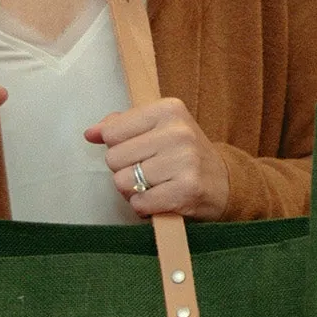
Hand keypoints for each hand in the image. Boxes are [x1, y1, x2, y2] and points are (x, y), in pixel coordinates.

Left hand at [86, 98, 230, 219]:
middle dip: (126, 170)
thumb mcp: (159, 129)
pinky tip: (161, 200)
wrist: (226, 184)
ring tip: (156, 186)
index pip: (112, 132)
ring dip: (134, 191)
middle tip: (150, 172)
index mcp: (169, 109)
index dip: (118, 147)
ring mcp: (184, 161)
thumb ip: (122, 126)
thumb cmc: (184, 155)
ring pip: (123, 182)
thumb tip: (90, 133)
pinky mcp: (186, 190)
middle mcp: (178, 132)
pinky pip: (139, 203)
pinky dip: (145, 207)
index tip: (140, 150)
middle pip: (113, 158)